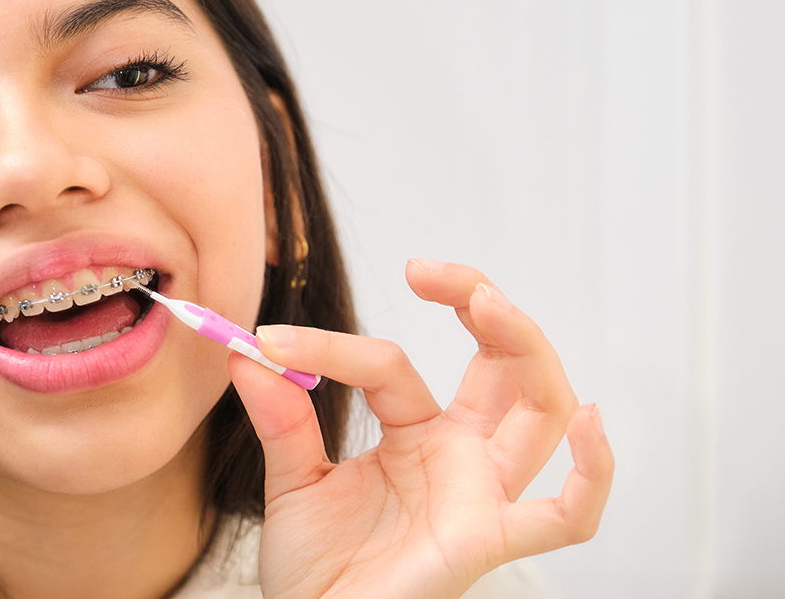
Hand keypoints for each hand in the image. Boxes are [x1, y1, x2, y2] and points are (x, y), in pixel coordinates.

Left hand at [229, 259, 613, 598]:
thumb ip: (281, 418)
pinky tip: (590, 422)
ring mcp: (480, 494)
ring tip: (489, 304)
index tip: (271, 342)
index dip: (333, 349)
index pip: (392, 366)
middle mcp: (460, 457)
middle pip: (503, 367)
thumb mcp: (292, 481)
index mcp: (416, 435)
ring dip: (527, 352)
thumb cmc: (316, 571)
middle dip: (483, 307)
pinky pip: (566, 517)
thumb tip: (248, 351)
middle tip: (433, 272)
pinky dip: (593, 475)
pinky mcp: (488, 540)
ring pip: (540, 413)